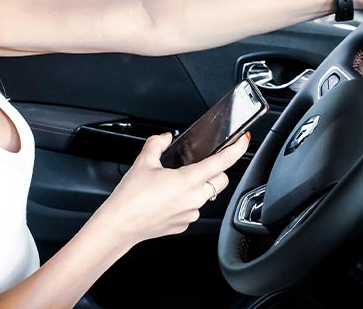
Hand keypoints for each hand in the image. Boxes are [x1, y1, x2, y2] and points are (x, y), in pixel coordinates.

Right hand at [94, 132, 249, 247]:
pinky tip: (168, 198)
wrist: (120, 225)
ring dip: (198, 186)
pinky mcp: (184, 224)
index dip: (236, 149)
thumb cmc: (130, 197)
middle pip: (220, 180)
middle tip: (198, 164)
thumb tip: (164, 138)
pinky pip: (194, 209)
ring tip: (174, 183)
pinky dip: (187, 201)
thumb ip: (157, 144)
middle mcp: (194, 199)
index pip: (222, 162)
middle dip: (215, 170)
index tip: (243, 141)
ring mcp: (191, 214)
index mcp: (188, 180)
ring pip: (206, 196)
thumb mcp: (143, 162)